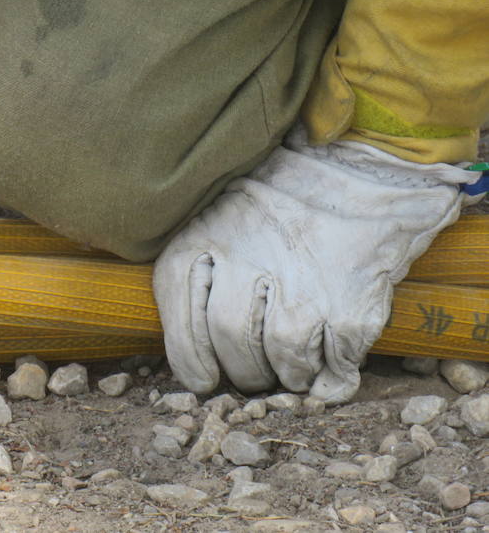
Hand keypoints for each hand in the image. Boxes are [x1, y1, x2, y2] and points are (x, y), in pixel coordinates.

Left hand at [153, 127, 478, 403]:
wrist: (361, 165)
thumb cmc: (279, 200)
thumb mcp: (216, 216)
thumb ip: (198, 272)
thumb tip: (195, 352)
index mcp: (204, 239)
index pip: (182, 322)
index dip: (190, 360)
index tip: (203, 379)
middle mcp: (247, 262)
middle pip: (232, 344)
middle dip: (243, 370)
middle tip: (254, 370)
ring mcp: (302, 285)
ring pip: (282, 360)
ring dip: (288, 374)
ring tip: (293, 361)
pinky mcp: (351, 306)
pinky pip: (334, 366)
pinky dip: (331, 377)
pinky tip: (330, 363)